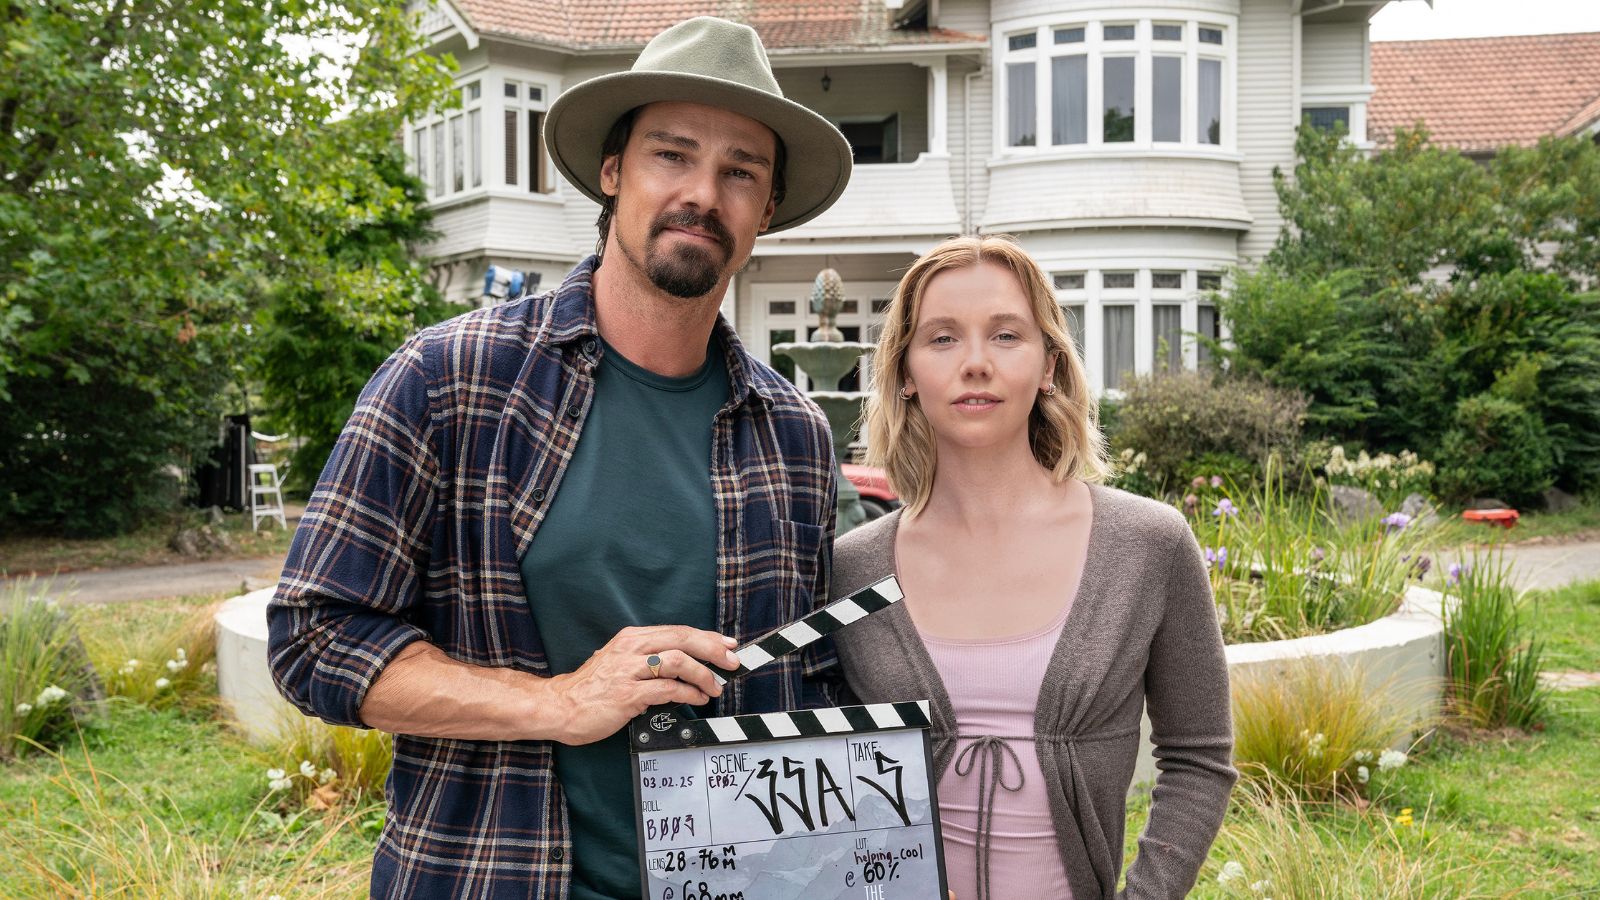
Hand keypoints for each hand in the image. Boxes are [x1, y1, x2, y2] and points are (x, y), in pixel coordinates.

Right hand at [547, 625, 738, 744]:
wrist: (559, 705)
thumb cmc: (592, 687)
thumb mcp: (619, 661)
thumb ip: (648, 658)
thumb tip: (684, 663)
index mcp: (632, 637)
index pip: (678, 631)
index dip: (707, 637)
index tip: (727, 645)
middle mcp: (631, 648)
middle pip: (682, 639)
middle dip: (713, 649)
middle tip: (731, 662)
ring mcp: (628, 670)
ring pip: (678, 661)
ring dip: (703, 674)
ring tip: (715, 687)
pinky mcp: (627, 694)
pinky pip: (667, 689)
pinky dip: (688, 693)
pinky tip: (697, 698)